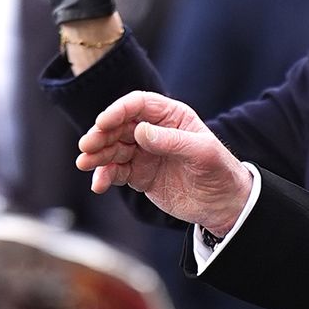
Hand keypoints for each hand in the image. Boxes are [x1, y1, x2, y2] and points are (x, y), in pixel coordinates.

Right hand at [77, 90, 252, 234]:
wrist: (224, 204)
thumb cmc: (219, 171)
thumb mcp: (202, 153)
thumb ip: (172, 141)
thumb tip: (139, 131)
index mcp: (171, 116)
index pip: (138, 105)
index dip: (118, 111)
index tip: (103, 123)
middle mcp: (154, 131)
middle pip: (119, 125)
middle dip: (101, 134)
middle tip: (87, 146)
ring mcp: (144, 153)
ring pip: (113, 148)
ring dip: (97, 155)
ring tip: (84, 163)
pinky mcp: (139, 175)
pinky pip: (116, 172)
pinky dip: (104, 176)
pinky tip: (99, 184)